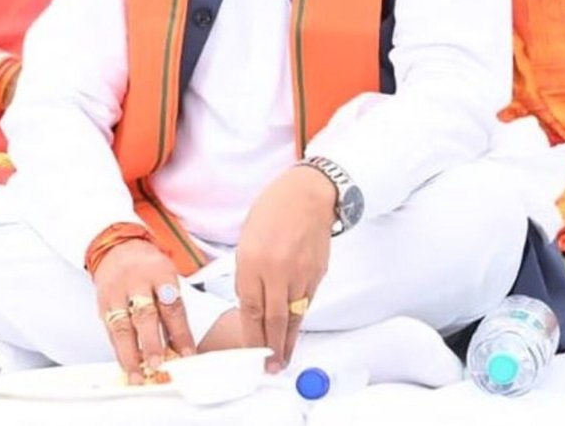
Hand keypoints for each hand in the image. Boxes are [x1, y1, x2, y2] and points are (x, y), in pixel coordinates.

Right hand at [91, 239, 195, 383]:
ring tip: (137, 374)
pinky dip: (118, 350)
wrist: (117, 247)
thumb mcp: (167, 276)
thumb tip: (182, 347)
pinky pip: (109, 330)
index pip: (172, 305)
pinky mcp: (102, 303)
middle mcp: (136, 281)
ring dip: (130, 354)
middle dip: (151, 343)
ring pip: (122, 325)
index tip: (187, 354)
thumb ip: (173, 307)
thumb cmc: (149, 267)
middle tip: (158, 364)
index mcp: (159, 272)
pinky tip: (126, 364)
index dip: (180, 332)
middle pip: (145, 315)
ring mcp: (116, 292)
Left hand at [234, 166, 335, 372]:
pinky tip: (294, 332)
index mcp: (252, 260)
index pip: (250, 308)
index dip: (250, 336)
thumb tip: (249, 305)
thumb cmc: (272, 212)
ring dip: (287, 341)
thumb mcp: (247, 239)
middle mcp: (276, 270)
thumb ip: (247, 273)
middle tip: (269, 368)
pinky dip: (299, 321)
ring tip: (282, 360)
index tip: (249, 353)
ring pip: (293, 316)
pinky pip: (306, 303)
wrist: (308, 195)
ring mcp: (300, 273)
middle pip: (272, 319)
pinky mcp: (317, 274)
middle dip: (270, 347)